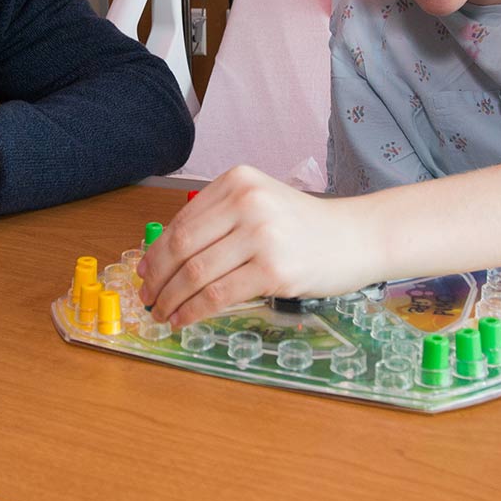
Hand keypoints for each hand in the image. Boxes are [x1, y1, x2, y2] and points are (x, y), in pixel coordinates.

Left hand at [135, 165, 381, 325]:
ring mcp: (262, 235)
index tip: (144, 272)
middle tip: (147, 297)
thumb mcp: (259, 205)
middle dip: (157, 277)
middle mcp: (247, 202)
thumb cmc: (305, 227)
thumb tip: (162, 256)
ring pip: (197, 273)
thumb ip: (218, 221)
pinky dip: (194, 311)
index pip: (182, 220)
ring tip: (162, 313)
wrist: (356, 238)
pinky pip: (219, 294)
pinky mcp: (273, 269)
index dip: (155, 251)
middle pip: (183, 246)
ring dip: (172, 298)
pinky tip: (184, 319)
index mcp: (238, 181)